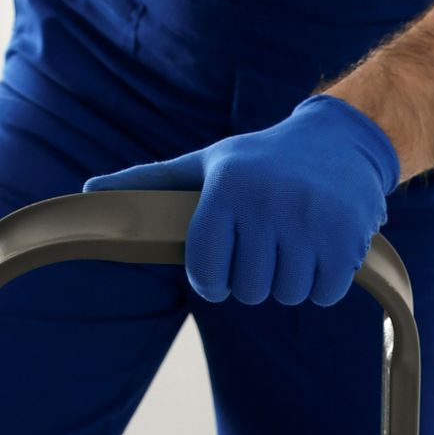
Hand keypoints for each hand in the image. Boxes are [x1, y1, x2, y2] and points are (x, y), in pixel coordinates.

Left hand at [82, 95, 398, 305]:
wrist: (339, 139)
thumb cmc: (260, 160)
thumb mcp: (206, 164)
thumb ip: (150, 183)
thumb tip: (87, 192)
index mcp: (227, 186)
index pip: (206, 275)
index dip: (215, 275)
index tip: (226, 254)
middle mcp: (267, 201)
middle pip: (250, 291)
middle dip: (256, 274)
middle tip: (266, 239)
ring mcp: (309, 219)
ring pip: (287, 294)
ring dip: (291, 277)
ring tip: (294, 237)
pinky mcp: (346, 237)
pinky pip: (324, 294)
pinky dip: (324, 280)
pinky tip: (322, 243)